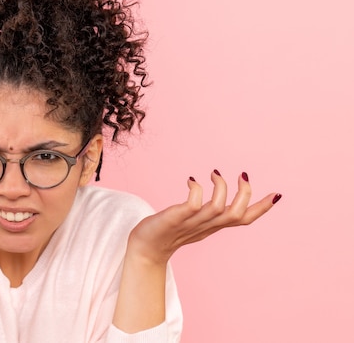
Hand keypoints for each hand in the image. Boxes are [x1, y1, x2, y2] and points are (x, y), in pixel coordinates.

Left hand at [128, 170, 280, 264]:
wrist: (144, 249)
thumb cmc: (168, 232)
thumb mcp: (195, 220)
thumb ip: (210, 209)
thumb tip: (221, 190)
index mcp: (213, 226)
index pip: (244, 220)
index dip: (262, 208)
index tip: (276, 194)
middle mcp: (206, 226)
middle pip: (237, 215)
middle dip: (246, 194)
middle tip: (243, 175)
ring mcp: (191, 223)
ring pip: (218, 209)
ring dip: (221, 188)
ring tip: (215, 173)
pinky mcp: (175, 219)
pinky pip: (192, 205)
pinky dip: (197, 191)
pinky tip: (192, 180)